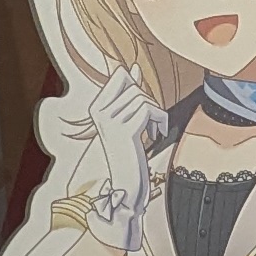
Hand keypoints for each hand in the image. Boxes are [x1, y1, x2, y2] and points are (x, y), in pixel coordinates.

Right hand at [56, 68, 166, 254]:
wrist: (125, 187)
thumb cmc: (129, 156)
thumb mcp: (127, 122)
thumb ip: (128, 96)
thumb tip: (132, 68)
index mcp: (96, 109)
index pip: (120, 76)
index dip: (137, 85)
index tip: (142, 103)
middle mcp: (99, 113)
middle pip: (135, 87)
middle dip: (149, 103)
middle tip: (151, 124)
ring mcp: (110, 121)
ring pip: (143, 98)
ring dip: (156, 114)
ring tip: (152, 132)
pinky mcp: (124, 131)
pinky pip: (149, 110)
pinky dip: (159, 121)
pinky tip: (155, 136)